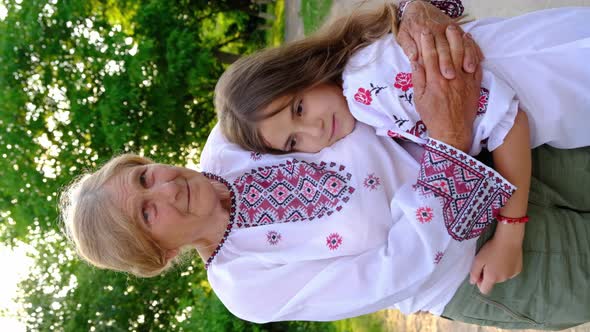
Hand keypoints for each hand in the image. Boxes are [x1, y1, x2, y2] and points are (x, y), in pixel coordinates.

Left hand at [397, 0, 482, 78]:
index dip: (435, 64)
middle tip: (451, 76)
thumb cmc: (410, 25)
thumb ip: (407, 46)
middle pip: (445, 50)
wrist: (419, 7)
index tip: (440, 75)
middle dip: (449, 63)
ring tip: (469, 68)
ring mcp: (449, 30)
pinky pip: (467, 39)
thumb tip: (413, 57)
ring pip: (459, 44)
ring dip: (465, 56)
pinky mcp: (457, 29)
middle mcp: (438, 33)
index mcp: (424, 36)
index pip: (430, 52)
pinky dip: (474, 48)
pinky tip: (479, 59)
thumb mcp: (403, 34)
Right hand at [411, 27, 481, 150]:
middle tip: (439, 28)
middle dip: (442, 37)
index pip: (429, 56)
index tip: (424, 33)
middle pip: (447, 51)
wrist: (452, 131)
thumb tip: (416, 61)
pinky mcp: (474, 85)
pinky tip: (469, 44)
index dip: (426, 43)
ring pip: (462, 55)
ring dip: (458, 40)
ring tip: (455, 31)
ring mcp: (464, 80)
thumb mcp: (418, 99)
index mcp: (434, 81)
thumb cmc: (433, 116)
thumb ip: (418, 79)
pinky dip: (473, 52)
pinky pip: (476, 64)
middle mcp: (450, 78)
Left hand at [469, 234, 522, 294]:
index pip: (484, 290)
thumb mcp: (478, 260)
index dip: (480, 283)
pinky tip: (506, 258)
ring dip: (498, 271)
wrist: (509, 239)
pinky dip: (506, 268)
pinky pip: (509, 272)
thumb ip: (474, 273)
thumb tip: (472, 282)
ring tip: (497, 258)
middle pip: (492, 282)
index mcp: (492, 278)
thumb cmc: (491, 249)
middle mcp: (503, 279)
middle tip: (488, 261)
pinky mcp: (518, 270)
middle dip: (489, 275)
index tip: (479, 273)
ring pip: (501, 277)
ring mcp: (512, 275)